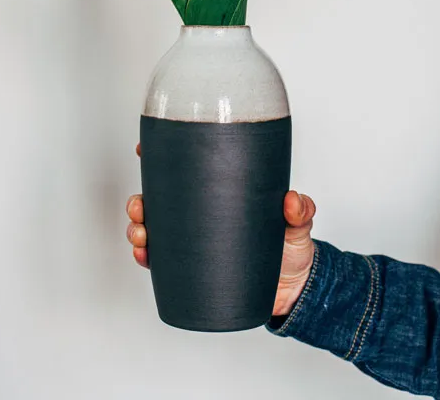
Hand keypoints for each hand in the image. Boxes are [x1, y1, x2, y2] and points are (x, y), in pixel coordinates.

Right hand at [126, 143, 315, 317]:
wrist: (293, 290)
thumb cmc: (292, 248)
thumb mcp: (299, 224)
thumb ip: (301, 211)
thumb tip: (291, 200)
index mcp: (221, 196)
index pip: (187, 171)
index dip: (160, 159)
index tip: (143, 149)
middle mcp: (202, 216)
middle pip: (159, 201)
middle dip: (140, 200)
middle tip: (141, 205)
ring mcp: (195, 242)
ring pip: (155, 230)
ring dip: (138, 228)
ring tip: (142, 234)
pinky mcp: (193, 270)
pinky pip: (161, 262)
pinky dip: (146, 257)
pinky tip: (144, 255)